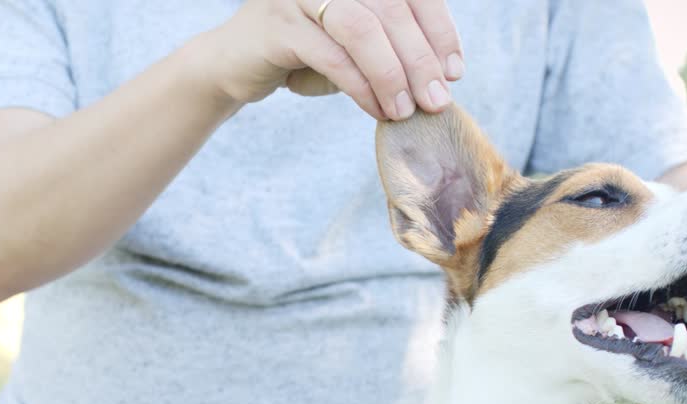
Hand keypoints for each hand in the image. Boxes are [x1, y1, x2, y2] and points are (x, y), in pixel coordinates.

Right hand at [201, 0, 464, 120]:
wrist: (232, 64)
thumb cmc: (304, 52)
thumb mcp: (355, 41)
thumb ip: (392, 42)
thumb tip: (443, 72)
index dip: (439, 28)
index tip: (454, 70)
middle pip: (391, 8)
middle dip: (420, 58)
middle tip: (436, 100)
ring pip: (362, 29)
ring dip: (392, 74)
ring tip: (405, 110)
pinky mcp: (277, 25)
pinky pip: (332, 57)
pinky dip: (361, 87)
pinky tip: (376, 110)